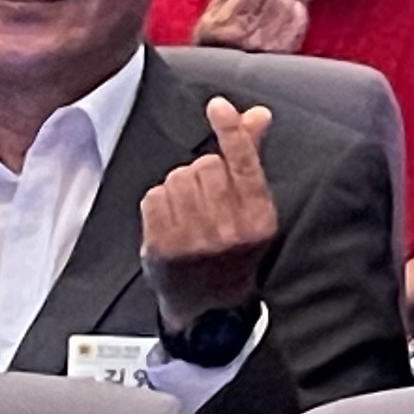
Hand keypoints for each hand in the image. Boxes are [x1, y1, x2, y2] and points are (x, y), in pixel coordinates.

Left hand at [140, 97, 280, 329]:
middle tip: (206, 194)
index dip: (230, 130)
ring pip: (178, 177)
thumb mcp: (252, 208)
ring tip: (189, 209)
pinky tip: (170, 218)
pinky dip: (159, 200)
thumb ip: (251, 157)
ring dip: (179, 185)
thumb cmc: (234, 249)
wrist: (211, 307)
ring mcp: (194, 241)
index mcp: (258, 218)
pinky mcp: (163, 248)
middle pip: (205, 165)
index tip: (218, 106)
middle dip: (202, 170)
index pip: (243, 162)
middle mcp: (228, 230)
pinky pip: (154, 196)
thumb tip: (257, 114)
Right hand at [190, 0, 308, 53]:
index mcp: (230, 21)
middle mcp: (252, 34)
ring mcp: (271, 46)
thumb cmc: (212, 43)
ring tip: (266, 10)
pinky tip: (280, 19)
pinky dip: (294, 14)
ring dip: (282, 0)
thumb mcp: (214, 11)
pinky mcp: (286, 53)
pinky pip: (300, 20)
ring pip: (289, 5)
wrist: (222, 80)